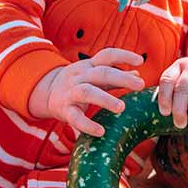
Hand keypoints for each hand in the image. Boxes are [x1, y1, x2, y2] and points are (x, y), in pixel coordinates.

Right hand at [28, 48, 144, 137]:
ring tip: (121, 108)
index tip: (140, 61)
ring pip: (87, 92)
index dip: (123, 56)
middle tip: (140, 85)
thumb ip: (115, 76)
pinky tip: (101, 131)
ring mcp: (70, 92)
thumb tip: (137, 74)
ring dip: (105, 99)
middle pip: (100, 73)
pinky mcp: (64, 110)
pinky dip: (87, 125)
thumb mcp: (95, 75)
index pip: (106, 55)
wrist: (46, 93)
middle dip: (121, 78)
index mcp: (89, 66)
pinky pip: (75, 117)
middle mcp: (79, 76)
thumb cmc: (78, 83)